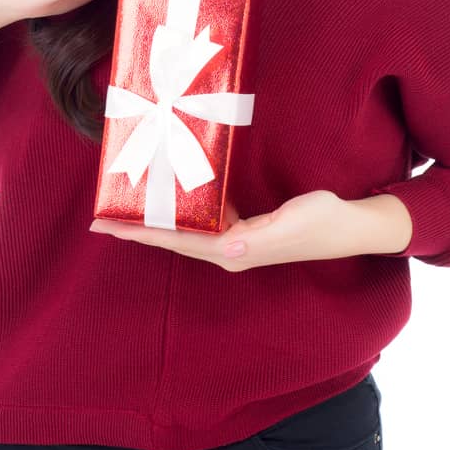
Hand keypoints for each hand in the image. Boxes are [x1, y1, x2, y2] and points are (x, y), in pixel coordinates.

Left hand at [88, 189, 359, 270]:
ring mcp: (235, 239)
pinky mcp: (244, 227)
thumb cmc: (323, 224)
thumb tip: (223, 248)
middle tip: (99, 219)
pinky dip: (181, 209)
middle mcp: (228, 248)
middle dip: (137, 228)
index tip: (106, 226)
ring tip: (124, 208)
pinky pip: (203, 218)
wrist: (350, 224)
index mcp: (234, 250)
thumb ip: (256, 239)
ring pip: (185, 228)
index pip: (177, 241)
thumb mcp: (291, 227)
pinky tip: (168, 199)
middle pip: (173, 237)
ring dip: (156, 219)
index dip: (141, 233)